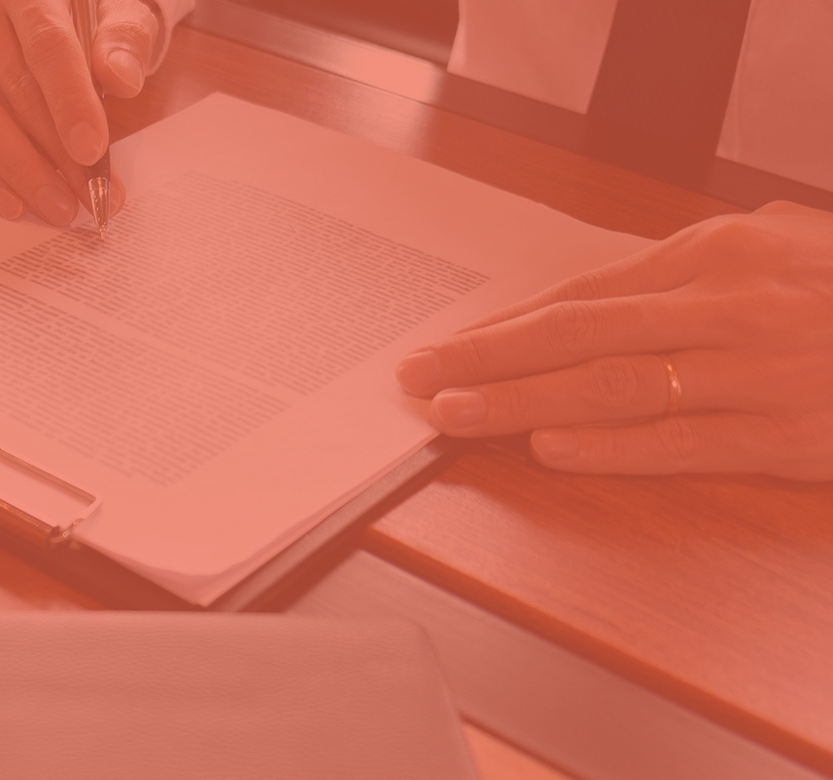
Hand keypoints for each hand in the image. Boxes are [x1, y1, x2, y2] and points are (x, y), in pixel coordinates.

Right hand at [0, 0, 162, 224]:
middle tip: (86, 195)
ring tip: (58, 208)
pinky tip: (16, 204)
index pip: (45, 46)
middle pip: (10, 90)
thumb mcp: (123, 9)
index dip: (69, 102)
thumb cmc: (91, 12)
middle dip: (52, 152)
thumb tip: (122, 79)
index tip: (92, 150)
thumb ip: (126, 38)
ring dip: (17, 172)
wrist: (54, 5)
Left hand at [395, 201, 832, 479]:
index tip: (448, 347)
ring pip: (615, 389)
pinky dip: (610, 447)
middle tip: (419, 381)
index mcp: (725, 253)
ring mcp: (762, 373)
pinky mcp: (792, 436)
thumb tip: (596, 301)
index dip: (508, 326)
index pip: (587, 295)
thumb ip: (695, 272)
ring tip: (455, 418)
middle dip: (487, 361)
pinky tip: (549, 448)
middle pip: (581, 336)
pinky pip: (682, 443)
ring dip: (522, 404)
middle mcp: (734, 305)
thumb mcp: (785, 251)